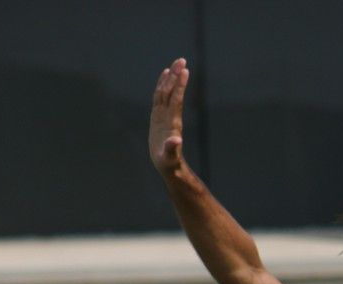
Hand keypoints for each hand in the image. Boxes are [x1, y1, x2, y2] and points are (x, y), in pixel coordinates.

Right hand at [149, 58, 188, 173]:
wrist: (168, 165)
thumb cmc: (169, 163)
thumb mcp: (169, 157)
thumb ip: (172, 148)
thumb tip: (176, 140)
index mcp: (172, 122)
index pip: (175, 100)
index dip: (179, 86)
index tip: (184, 71)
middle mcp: (169, 116)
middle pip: (171, 92)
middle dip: (176, 76)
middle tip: (182, 60)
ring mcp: (163, 115)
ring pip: (166, 92)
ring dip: (171, 78)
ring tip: (177, 63)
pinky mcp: (158, 117)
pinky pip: (160, 98)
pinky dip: (162, 86)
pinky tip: (165, 76)